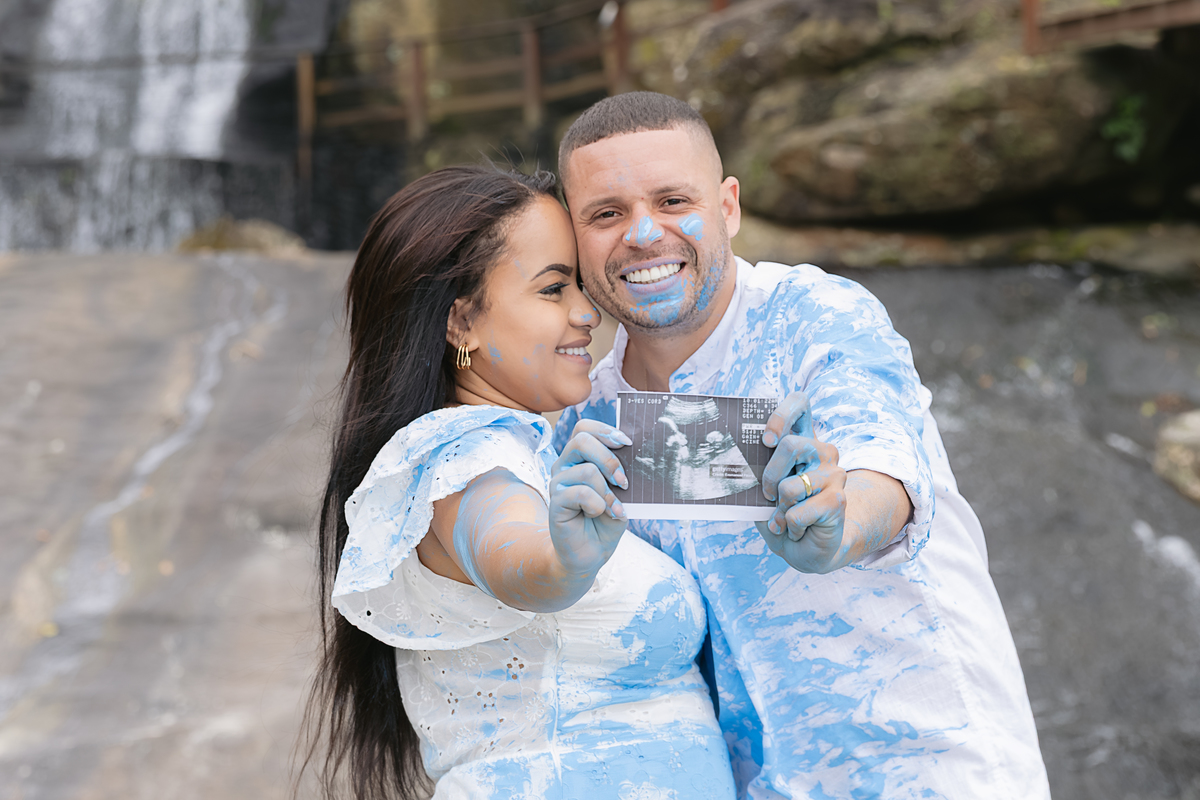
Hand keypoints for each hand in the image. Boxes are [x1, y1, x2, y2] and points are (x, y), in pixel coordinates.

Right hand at [548, 420, 630, 576]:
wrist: (590, 553)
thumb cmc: (605, 520)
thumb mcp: (619, 492)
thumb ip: (620, 473)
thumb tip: (633, 454)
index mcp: (579, 457)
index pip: (584, 427)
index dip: (605, 430)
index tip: (628, 444)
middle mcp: (565, 465)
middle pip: (581, 439)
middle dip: (609, 459)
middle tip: (623, 481)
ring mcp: (558, 482)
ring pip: (587, 470)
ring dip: (608, 492)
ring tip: (613, 508)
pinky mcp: (555, 501)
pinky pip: (581, 493)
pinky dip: (598, 505)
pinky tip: (600, 514)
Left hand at [759, 391, 849, 572]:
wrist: (808, 550)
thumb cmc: (781, 515)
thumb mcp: (763, 491)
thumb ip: (755, 473)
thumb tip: (735, 465)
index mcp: (802, 442)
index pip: (799, 404)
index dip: (781, 415)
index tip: (766, 440)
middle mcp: (822, 452)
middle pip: (790, 445)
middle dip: (770, 476)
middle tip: (769, 495)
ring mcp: (834, 474)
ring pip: (790, 486)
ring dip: (780, 510)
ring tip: (786, 517)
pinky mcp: (838, 499)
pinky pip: (798, 512)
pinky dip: (790, 527)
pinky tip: (798, 529)